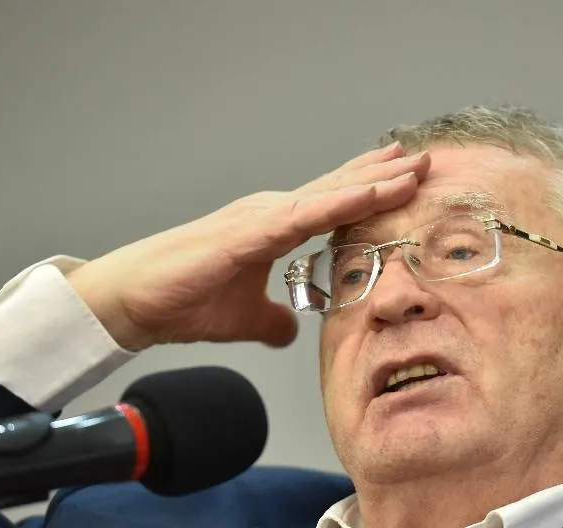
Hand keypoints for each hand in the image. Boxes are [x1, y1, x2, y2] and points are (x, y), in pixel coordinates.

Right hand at [68, 143, 430, 350]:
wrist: (134, 303)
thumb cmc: (182, 300)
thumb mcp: (245, 317)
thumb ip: (273, 320)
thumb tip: (291, 332)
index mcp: (272, 227)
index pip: (332, 203)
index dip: (371, 189)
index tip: (408, 178)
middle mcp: (270, 213)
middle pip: (339, 189)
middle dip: (384, 175)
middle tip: (427, 159)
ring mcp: (259, 217)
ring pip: (328, 194)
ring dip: (373, 182)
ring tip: (414, 167)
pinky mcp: (246, 233)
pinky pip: (304, 215)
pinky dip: (339, 203)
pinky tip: (370, 194)